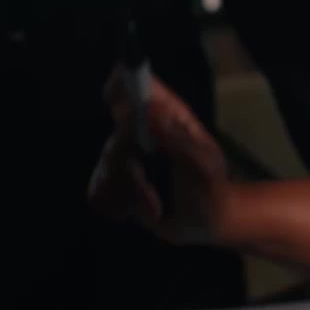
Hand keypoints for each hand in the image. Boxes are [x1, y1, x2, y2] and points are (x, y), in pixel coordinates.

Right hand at [89, 73, 231, 243]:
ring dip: (130, 193)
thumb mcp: (202, 166)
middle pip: (117, 135)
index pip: (140, 85)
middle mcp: (145, 129)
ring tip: (156, 207)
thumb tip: (148, 107)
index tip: (123, 114)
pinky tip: (134, 211)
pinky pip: (98, 189)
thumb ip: (176, 139)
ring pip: (107, 166)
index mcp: (169, 115)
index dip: (123, 86)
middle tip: (152, 191)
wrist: (205, 224)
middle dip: (131, 170)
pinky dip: (116, 205)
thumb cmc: (211, 189)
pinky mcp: (117, 179)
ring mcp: (128, 154)